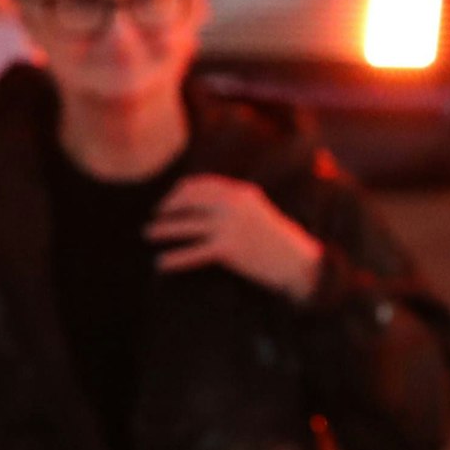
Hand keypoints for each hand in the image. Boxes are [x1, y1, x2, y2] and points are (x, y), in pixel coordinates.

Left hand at [147, 175, 323, 302]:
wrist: (299, 262)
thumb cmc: (277, 240)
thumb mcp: (258, 212)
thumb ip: (233, 203)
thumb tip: (201, 202)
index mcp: (241, 192)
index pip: (200, 185)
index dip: (178, 193)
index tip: (168, 203)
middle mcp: (233, 205)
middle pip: (188, 200)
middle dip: (167, 207)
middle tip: (156, 217)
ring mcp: (230, 226)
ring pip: (185, 225)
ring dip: (163, 230)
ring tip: (149, 234)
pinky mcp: (228, 249)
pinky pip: (192, 253)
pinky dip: (173, 259)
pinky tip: (161, 264)